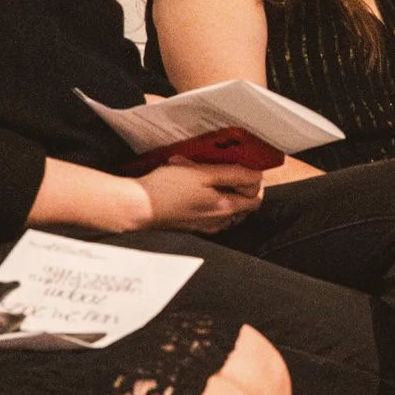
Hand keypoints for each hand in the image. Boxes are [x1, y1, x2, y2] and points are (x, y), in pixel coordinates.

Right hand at [138, 159, 263, 232]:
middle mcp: (218, 221)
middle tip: (227, 172)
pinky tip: (196, 193)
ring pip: (228, 212)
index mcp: (225, 207)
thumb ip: (232, 173)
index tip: (243, 168)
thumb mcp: (202, 173)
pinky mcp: (191, 226)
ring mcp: (205, 226)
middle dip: (240, 188)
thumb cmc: (166, 189)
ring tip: (210, 181)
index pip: (256, 198)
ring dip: (226, 196)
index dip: (253, 181)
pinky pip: (212, 216)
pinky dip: (211, 204)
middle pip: (244, 207)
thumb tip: (255, 174)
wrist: (138, 207)